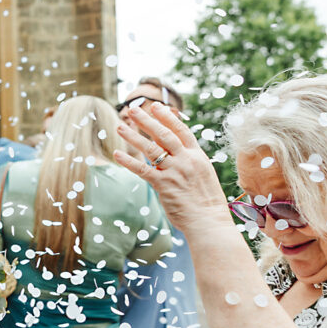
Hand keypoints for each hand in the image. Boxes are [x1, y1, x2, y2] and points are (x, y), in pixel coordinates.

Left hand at [114, 102, 228, 233]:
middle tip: (133, 109)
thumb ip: (189, 162)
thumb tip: (177, 153)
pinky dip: (128, 161)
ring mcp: (175, 172)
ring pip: (151, 149)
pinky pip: (142, 170)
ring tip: (120, 126)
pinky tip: (117, 154)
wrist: (209, 221)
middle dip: (147, 121)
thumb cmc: (206, 202)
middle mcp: (186, 160)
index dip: (167, 118)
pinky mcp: (164, 185)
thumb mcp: (203, 175)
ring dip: (133, 137)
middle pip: (163, 135)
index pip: (181, 131)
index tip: (156, 106)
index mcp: (198, 157)